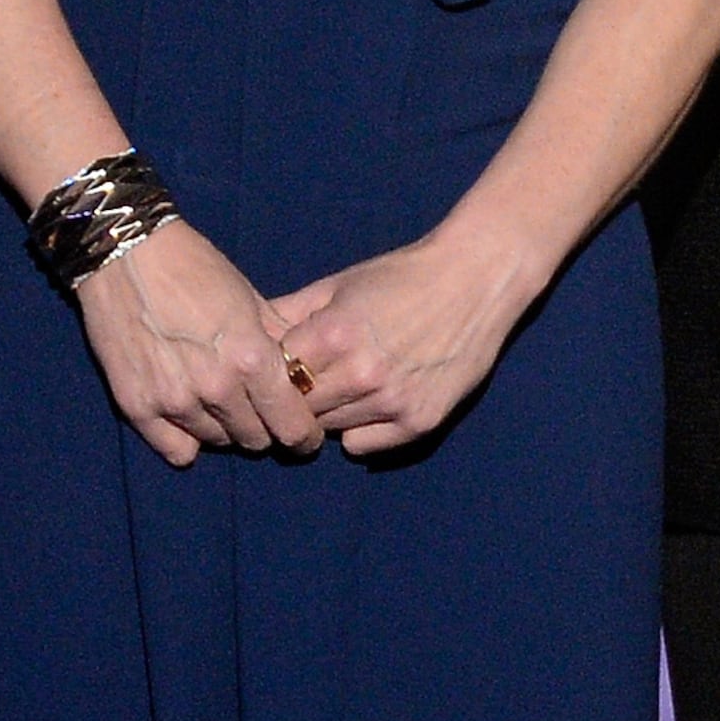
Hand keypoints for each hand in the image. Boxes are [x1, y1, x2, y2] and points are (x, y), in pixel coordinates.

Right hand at [73, 219, 320, 466]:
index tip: (304, 434)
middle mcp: (216, 388)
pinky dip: (188, 439)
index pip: (291, 426)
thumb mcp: (252, 300)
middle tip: (259, 408)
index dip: (303, 434)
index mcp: (251, 359)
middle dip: (265, 427)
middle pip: (256, 439)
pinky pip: (177, 451)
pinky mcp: (137, 408)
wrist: (128, 256)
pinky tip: (191, 418)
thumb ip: (279, 344)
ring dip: (226, 428)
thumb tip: (303, 376)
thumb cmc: (197, 269)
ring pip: (218, 442)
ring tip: (222, 402)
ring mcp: (175, 402)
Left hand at [271, 232, 535, 457]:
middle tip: (313, 381)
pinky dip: (360, 428)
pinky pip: (362, 444)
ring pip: (328, 430)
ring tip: (348, 384)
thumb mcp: (340, 284)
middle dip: (298, 397)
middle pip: (298, 409)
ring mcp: (391, 401)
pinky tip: (374, 400)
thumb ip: (289, 312)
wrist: (477, 277)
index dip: (272, 374)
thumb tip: (242, 335)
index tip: (280, 370)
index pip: (274, 377)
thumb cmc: (403, 275)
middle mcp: (360, 373)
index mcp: (334, 334)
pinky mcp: (419, 422)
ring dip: (330, 412)